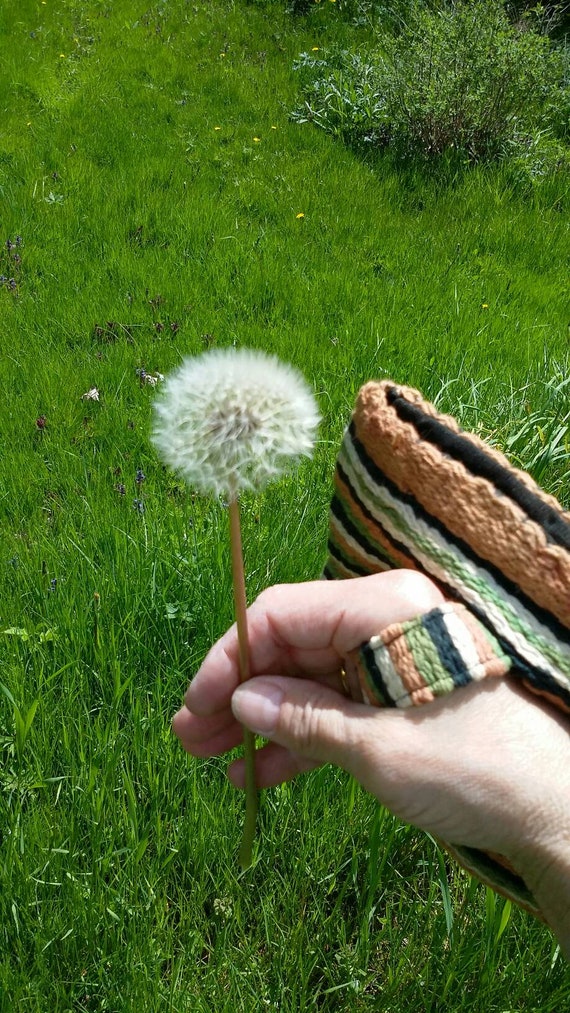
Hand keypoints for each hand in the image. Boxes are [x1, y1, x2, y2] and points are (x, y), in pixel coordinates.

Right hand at [172, 572, 569, 953]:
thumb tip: (241, 703)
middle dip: (240, 693)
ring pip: (306, 679)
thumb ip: (303, 718)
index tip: (198, 705)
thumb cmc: (472, 768)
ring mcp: (389, 659)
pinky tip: (259, 773)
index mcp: (385, 608)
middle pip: (291, 646)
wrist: (547, 809)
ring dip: (261, 720)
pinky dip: (298, 737)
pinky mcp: (395, 695)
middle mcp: (384, 622)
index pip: (284, 613)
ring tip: (213, 761)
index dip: (232, 657)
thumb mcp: (376, 747)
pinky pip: (334, 706)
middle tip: (191, 738)